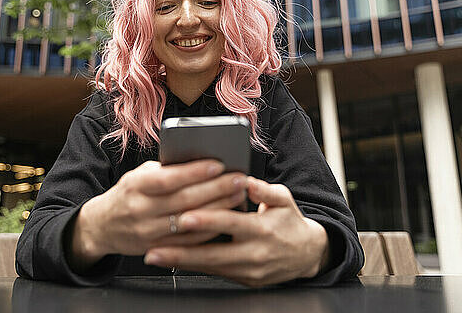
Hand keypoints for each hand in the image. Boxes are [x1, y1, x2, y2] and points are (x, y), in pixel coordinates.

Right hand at [69, 160, 247, 268]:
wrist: (102, 226)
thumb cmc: (128, 194)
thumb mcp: (138, 176)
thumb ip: (165, 171)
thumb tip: (200, 162)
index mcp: (134, 186)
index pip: (167, 179)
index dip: (194, 172)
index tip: (218, 163)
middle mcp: (139, 210)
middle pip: (183, 201)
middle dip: (216, 189)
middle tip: (239, 179)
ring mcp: (147, 233)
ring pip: (189, 222)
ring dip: (218, 209)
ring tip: (238, 195)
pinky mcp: (156, 249)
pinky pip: (188, 242)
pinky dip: (209, 230)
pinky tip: (226, 217)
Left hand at [143, 177, 329, 286]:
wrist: (306, 255)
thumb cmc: (290, 222)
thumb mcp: (283, 200)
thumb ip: (264, 190)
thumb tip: (246, 180)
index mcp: (263, 229)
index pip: (231, 224)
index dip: (207, 221)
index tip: (184, 217)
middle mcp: (255, 254)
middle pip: (213, 255)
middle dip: (181, 253)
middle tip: (154, 249)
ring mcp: (249, 271)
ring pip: (210, 268)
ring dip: (181, 262)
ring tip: (155, 256)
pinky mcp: (245, 280)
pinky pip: (215, 273)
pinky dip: (193, 266)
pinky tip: (174, 260)